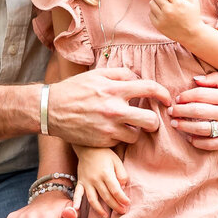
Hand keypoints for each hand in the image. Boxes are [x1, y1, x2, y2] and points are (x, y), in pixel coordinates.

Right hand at [49, 68, 170, 147]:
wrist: (50, 109)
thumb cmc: (74, 90)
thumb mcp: (96, 75)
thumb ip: (120, 74)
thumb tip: (138, 78)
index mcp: (114, 89)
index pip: (149, 89)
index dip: (163, 94)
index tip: (167, 99)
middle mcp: (114, 110)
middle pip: (151, 121)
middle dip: (154, 121)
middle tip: (149, 119)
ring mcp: (108, 128)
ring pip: (137, 135)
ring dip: (136, 131)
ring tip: (128, 126)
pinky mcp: (102, 142)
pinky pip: (121, 142)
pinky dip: (120, 137)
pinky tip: (113, 131)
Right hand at [75, 146, 128, 213]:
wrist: (88, 147)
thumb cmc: (105, 154)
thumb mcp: (117, 161)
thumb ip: (121, 174)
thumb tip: (123, 187)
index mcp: (106, 174)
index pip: (115, 190)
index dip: (122, 199)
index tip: (128, 204)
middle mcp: (95, 179)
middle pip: (106, 197)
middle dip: (115, 206)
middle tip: (122, 212)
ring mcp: (86, 182)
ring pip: (93, 199)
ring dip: (99, 209)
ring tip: (105, 216)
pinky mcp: (80, 182)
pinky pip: (78, 193)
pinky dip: (76, 202)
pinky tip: (76, 210)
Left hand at [148, 0, 203, 43]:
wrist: (192, 34)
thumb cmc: (193, 15)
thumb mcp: (194, 0)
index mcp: (178, 3)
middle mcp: (169, 11)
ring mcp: (162, 19)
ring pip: (151, 3)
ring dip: (156, 1)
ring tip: (163, 3)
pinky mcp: (158, 25)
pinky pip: (150, 13)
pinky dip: (155, 10)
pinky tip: (162, 11)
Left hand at [168, 72, 217, 149]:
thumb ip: (217, 78)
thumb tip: (195, 79)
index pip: (200, 95)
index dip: (185, 96)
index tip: (177, 98)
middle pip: (197, 111)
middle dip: (180, 111)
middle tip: (170, 111)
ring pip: (201, 128)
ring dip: (184, 126)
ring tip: (175, 124)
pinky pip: (210, 144)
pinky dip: (197, 142)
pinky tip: (190, 138)